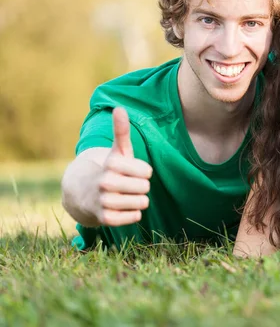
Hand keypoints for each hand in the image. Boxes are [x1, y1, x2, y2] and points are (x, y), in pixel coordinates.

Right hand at [89, 107, 152, 225]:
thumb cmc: (111, 169)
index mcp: (110, 163)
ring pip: (141, 203)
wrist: (85, 193)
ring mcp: (104, 201)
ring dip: (139, 201)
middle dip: (142, 187)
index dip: (144, 172)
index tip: (135, 171)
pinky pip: (134, 217)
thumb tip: (119, 108)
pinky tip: (125, 208)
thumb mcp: (117, 150)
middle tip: (131, 185)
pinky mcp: (105, 218)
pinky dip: (134, 214)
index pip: (146, 171)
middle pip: (145, 187)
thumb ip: (121, 131)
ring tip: (128, 196)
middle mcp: (105, 182)